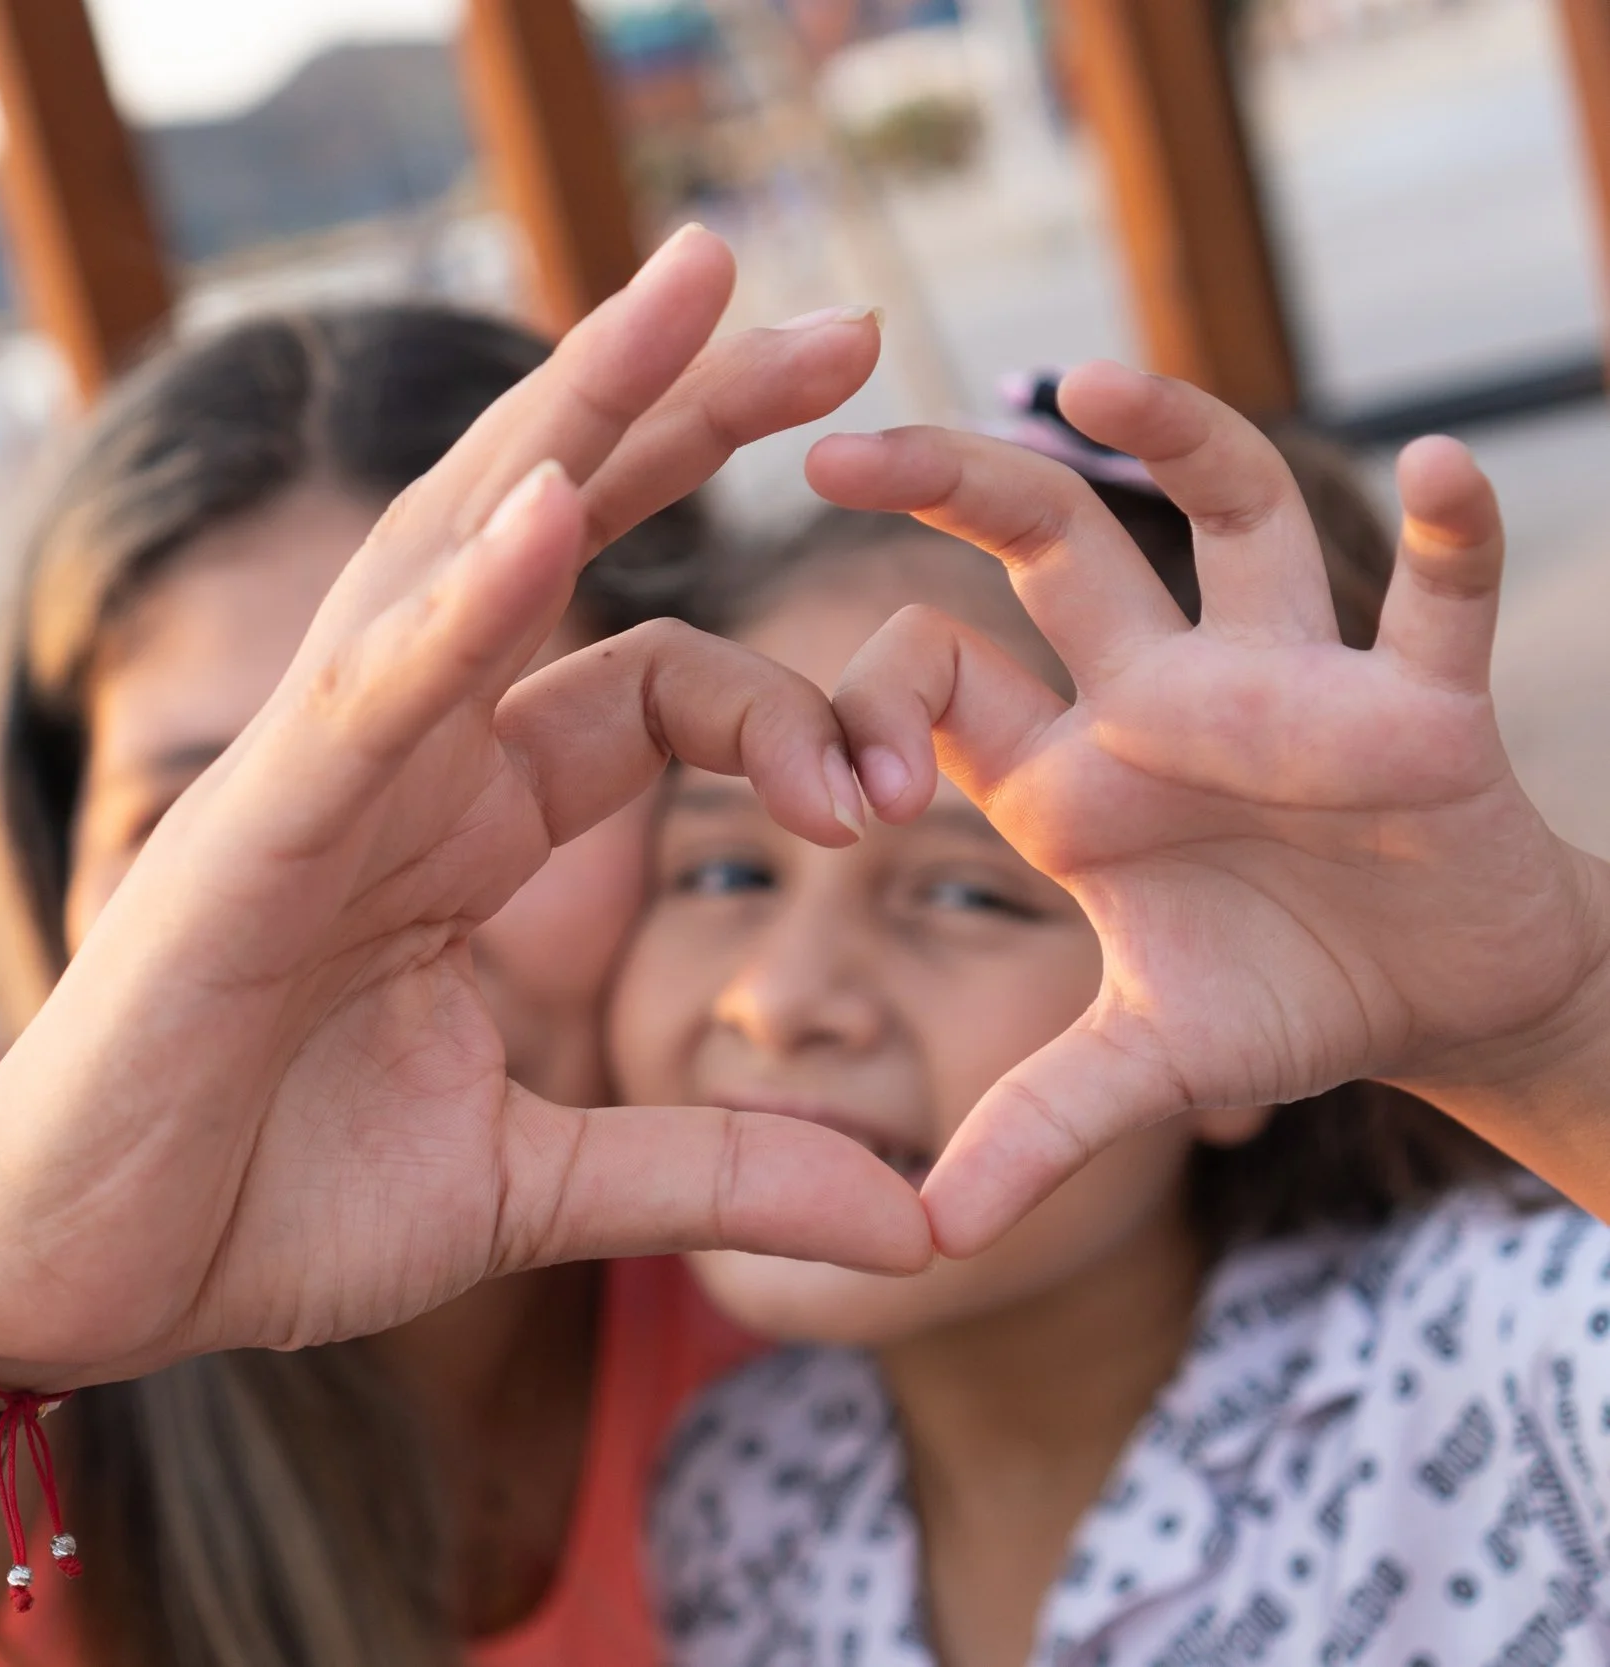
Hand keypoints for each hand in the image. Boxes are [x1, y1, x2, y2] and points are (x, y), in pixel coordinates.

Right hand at [0, 230, 931, 1388]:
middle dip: (687, 418)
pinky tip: (552, 507)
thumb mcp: (534, 1185)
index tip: (883, 801)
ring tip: (695, 286)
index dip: (788, 715)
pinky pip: (365, 696)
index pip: (650, 684)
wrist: (79, 1282)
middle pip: (548, 537)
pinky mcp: (247, 841)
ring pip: (449, 550)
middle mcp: (399, 760)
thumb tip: (920, 1227)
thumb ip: (713, 1172)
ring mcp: (316, 779)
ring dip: (575, 414)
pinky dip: (456, 603)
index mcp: (465, 820)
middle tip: (847, 325)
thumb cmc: (265, 1204)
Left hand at [809, 362, 1609, 1255]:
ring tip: (1096, 382)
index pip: (931, 677)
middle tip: (830, 443)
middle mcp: (1158, 694)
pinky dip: (1450, 537)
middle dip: (947, 482)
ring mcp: (1290, 682)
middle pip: (1043, 546)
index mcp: (1065, 769)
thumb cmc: (1283, 1000)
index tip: (838, 804)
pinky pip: (1439, 600)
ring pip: (1229, 521)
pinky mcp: (1422, 706)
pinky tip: (1439, 466)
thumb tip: (922, 1240)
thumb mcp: (1145, 1071)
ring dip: (1176, 446)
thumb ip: (1038, 1130)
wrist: (1444, 998)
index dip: (865, 714)